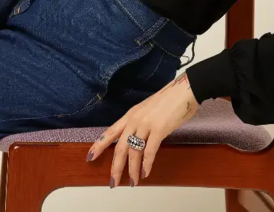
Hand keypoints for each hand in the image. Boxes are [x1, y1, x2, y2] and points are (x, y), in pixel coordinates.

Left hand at [85, 71, 199, 187]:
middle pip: (120, 147)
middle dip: (116, 167)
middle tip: (113, 182)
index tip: (89, 157)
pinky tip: (145, 172)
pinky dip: (146, 164)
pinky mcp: (159, 129)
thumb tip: (137, 139)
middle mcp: (135, 119)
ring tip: (133, 181)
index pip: (110, 132)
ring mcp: (146, 124)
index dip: (99, 146)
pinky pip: (149, 151)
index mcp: (131, 114)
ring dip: (132, 170)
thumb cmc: (169, 99)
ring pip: (134, 152)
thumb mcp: (148, 109)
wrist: (184, 90)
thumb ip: (140, 123)